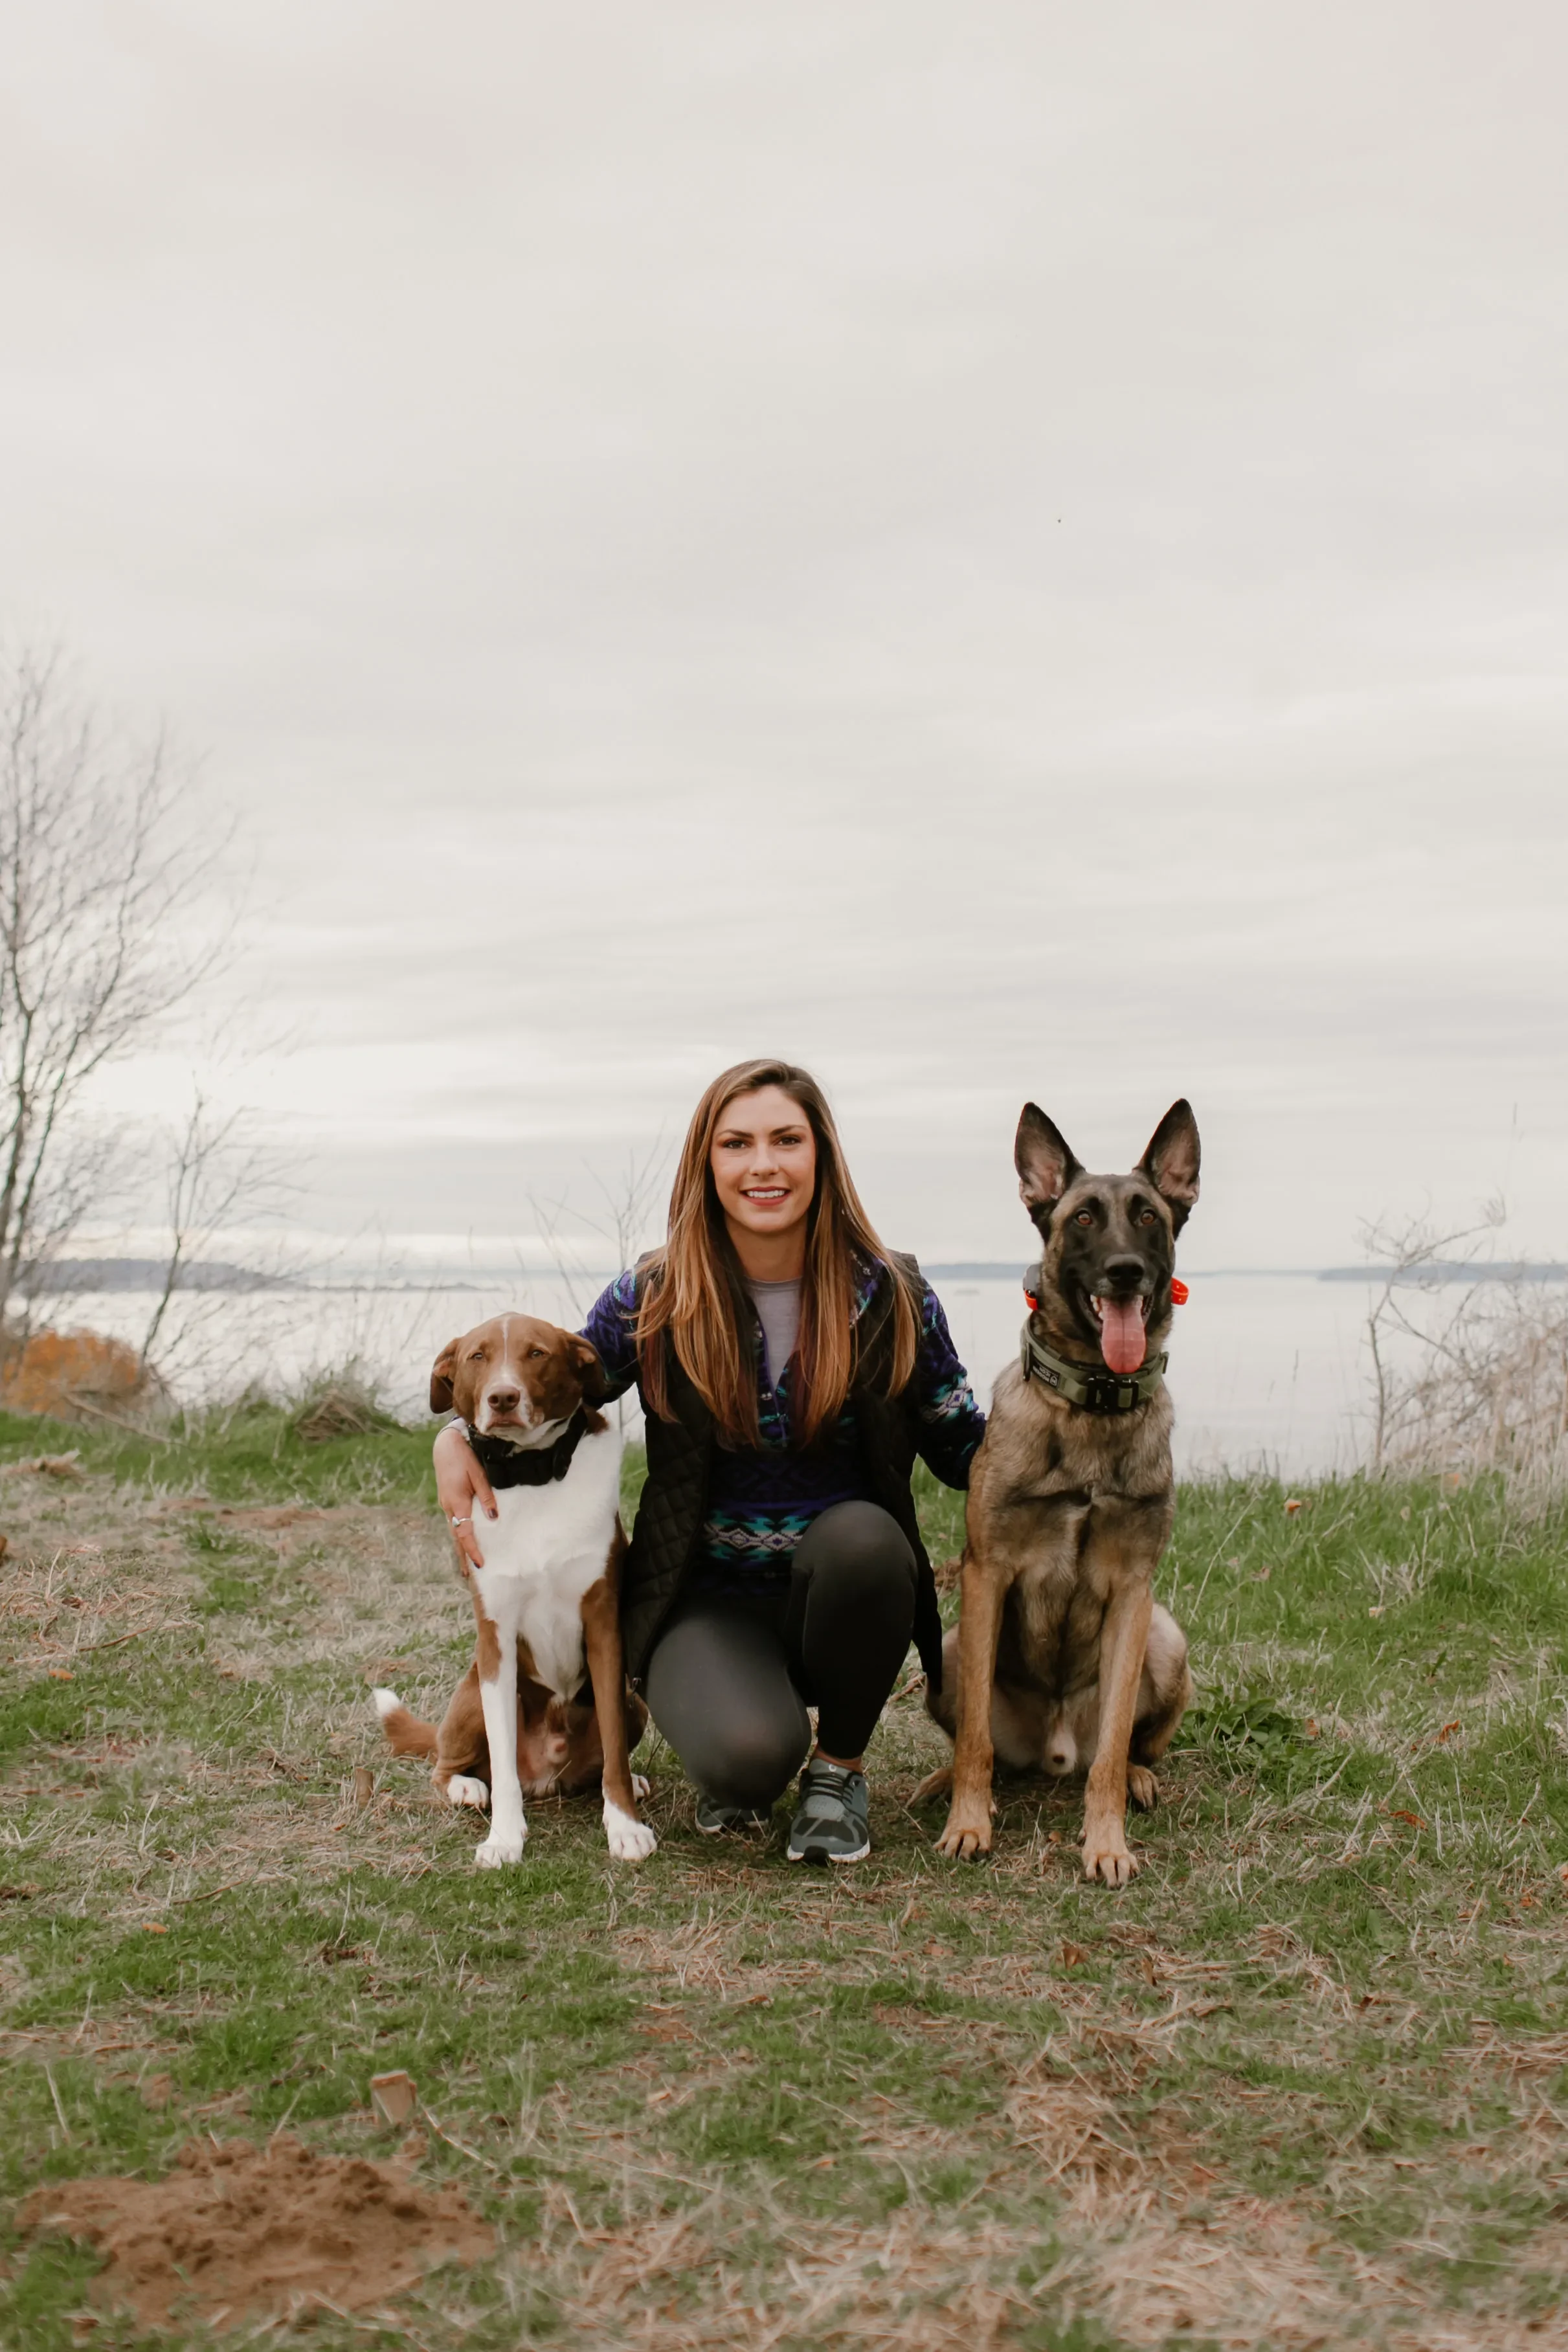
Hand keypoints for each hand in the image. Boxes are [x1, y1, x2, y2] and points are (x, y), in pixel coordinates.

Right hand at [434, 1422, 495, 1568]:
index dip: (472, 1550)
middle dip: (463, 1556)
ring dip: (460, 1547)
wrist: (445, 1444)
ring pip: (453, 1530)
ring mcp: (445, 1504)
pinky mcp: (447, 1500)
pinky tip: (463, 1540)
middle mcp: (448, 1507)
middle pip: (456, 1537)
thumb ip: (486, 1497)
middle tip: (469, 1576)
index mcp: (456, 1502)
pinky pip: (453, 1522)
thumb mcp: (478, 1475)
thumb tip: (493, 1518)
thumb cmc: (464, 1457)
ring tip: (466, 1564)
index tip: (480, 1564)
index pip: (464, 1533)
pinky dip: (458, 1534)